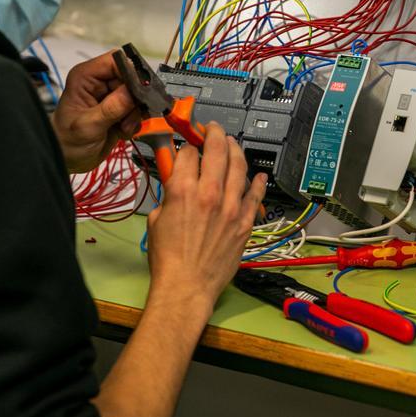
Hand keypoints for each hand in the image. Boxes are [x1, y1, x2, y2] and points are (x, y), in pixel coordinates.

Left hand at [51, 51, 142, 173]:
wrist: (68, 160)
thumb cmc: (66, 141)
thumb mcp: (87, 126)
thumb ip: (111, 109)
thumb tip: (132, 92)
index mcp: (86, 77)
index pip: (115, 60)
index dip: (130, 72)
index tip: (138, 91)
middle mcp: (100, 83)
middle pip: (131, 78)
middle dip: (134, 99)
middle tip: (127, 117)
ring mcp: (111, 97)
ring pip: (138, 95)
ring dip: (134, 114)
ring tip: (122, 127)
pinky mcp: (120, 110)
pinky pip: (137, 110)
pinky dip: (134, 123)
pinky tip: (121, 131)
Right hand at [145, 123, 267, 308]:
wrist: (186, 287)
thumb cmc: (167, 259)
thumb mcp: (157, 219)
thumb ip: (169, 196)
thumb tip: (176, 185)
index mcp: (182, 191)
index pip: (188, 154)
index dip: (187, 146)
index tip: (188, 146)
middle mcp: (210, 194)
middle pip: (217, 150)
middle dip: (214, 134)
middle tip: (213, 129)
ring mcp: (231, 208)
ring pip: (239, 167)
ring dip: (236, 150)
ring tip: (232, 144)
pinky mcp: (244, 223)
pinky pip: (255, 196)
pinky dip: (258, 182)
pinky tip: (258, 175)